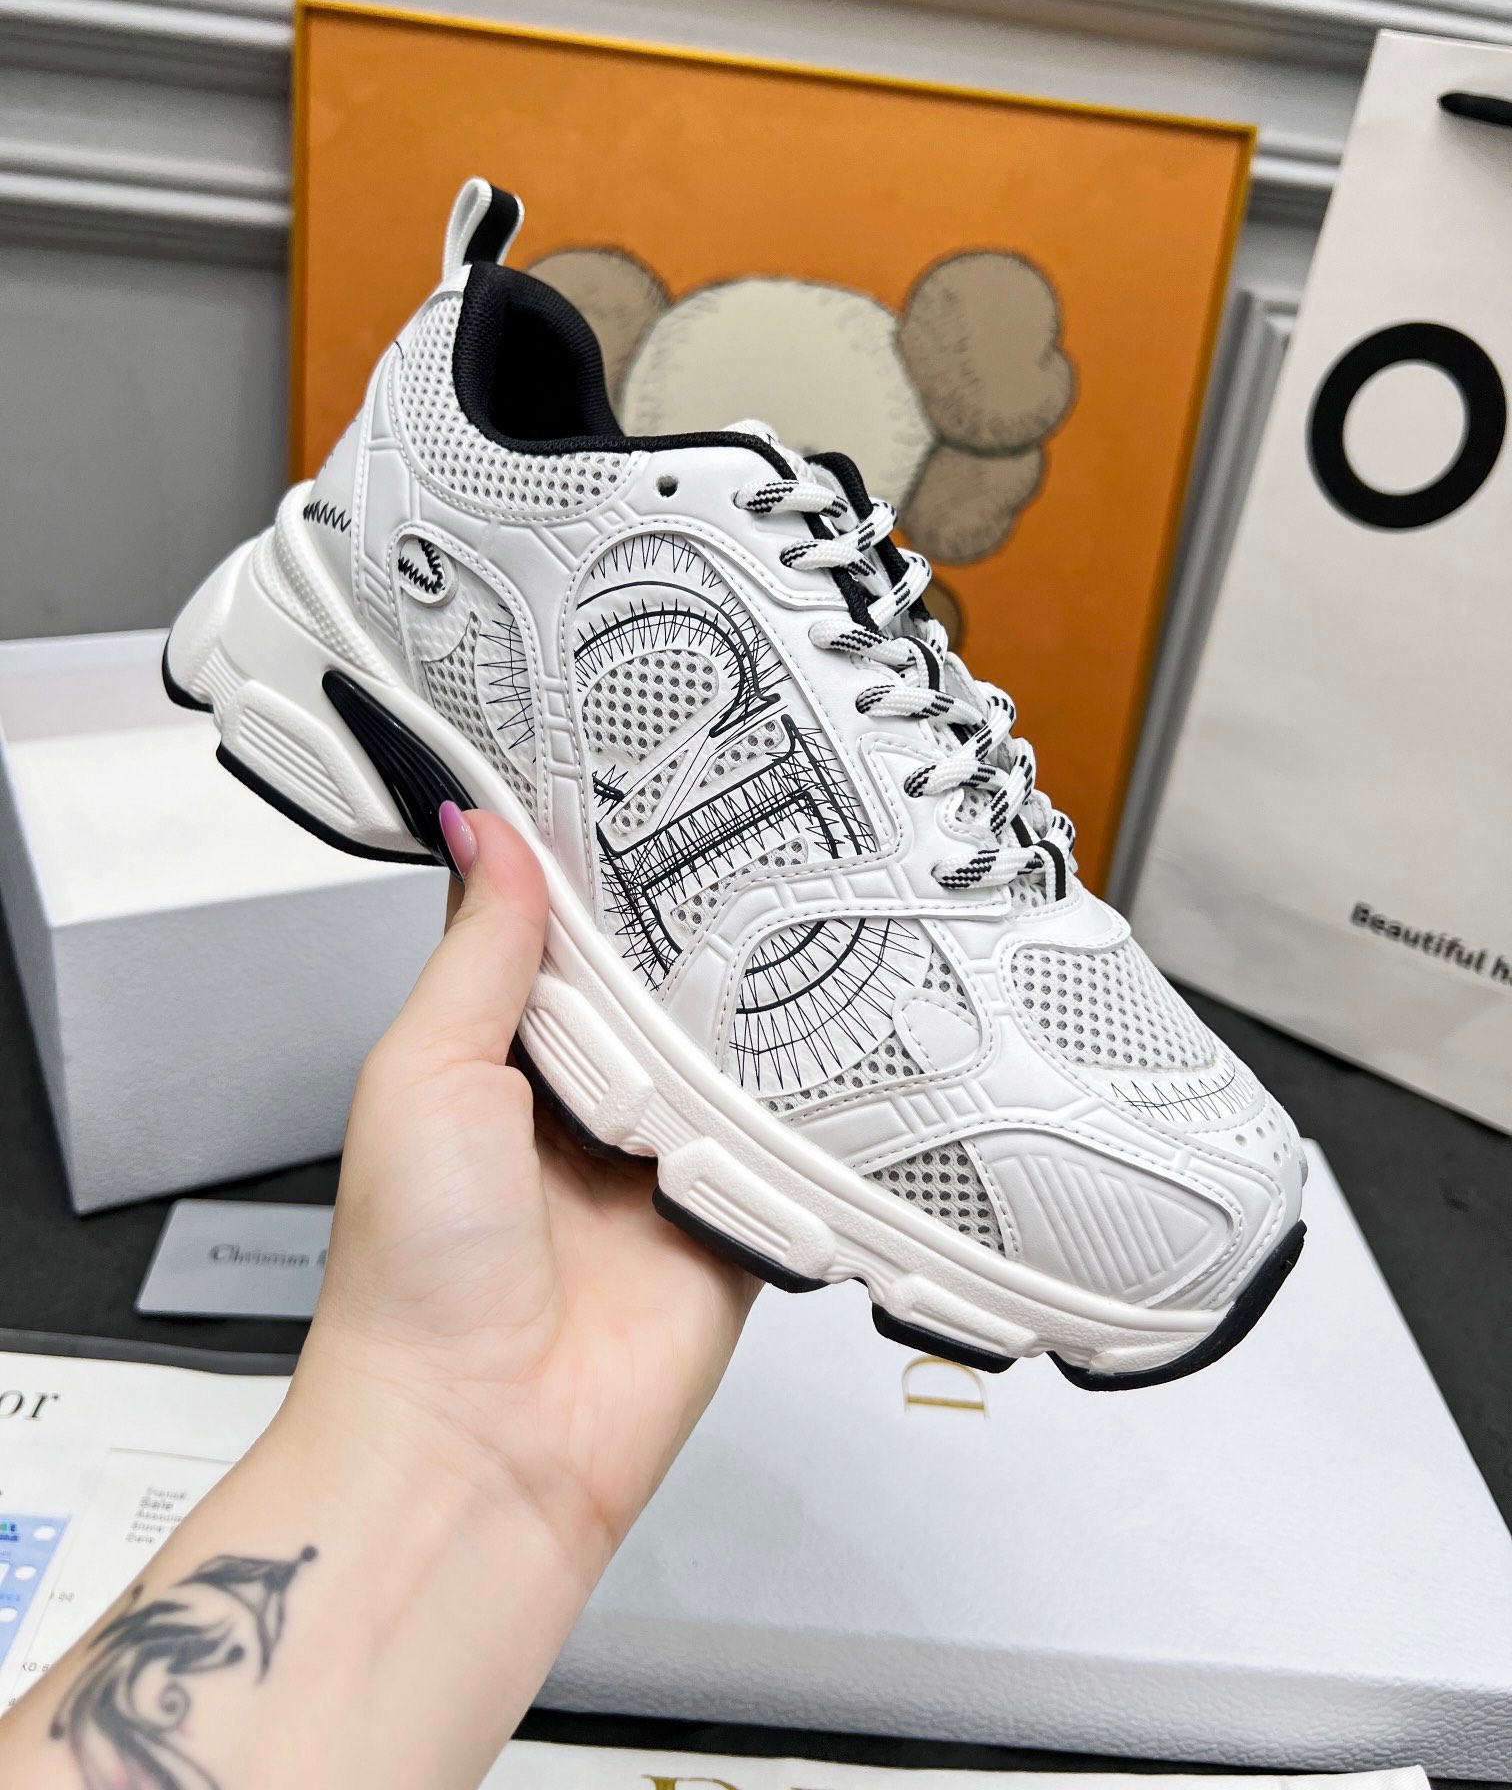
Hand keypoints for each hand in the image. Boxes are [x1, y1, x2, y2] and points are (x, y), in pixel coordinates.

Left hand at [292, 807, 758, 1574]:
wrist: (478, 1443)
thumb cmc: (413, 1276)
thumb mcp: (425, 1071)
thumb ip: (478, 951)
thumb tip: (484, 831)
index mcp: (500, 1057)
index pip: (570, 936)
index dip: (604, 873)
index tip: (650, 789)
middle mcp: (585, 1103)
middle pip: (663, 988)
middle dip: (697, 938)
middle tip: (754, 843)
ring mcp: (662, 1160)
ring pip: (733, 1055)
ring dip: (753, 1018)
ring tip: (802, 931)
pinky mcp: (733, 1220)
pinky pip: (790, 1144)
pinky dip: (806, 1110)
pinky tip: (833, 1049)